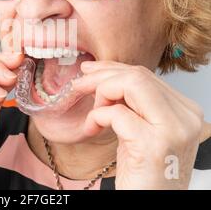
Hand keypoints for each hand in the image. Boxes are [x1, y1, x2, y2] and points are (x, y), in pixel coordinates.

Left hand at [71, 60, 203, 189]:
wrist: (151, 204)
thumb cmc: (143, 172)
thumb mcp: (139, 129)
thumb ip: (130, 102)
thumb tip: (100, 73)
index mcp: (184, 110)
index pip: (145, 74)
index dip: (112, 68)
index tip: (89, 71)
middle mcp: (185, 117)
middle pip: (137, 75)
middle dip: (101, 76)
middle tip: (79, 86)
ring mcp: (173, 130)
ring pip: (131, 84)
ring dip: (101, 93)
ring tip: (93, 114)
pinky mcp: (153, 145)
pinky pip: (116, 113)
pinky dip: (97, 116)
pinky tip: (91, 129)